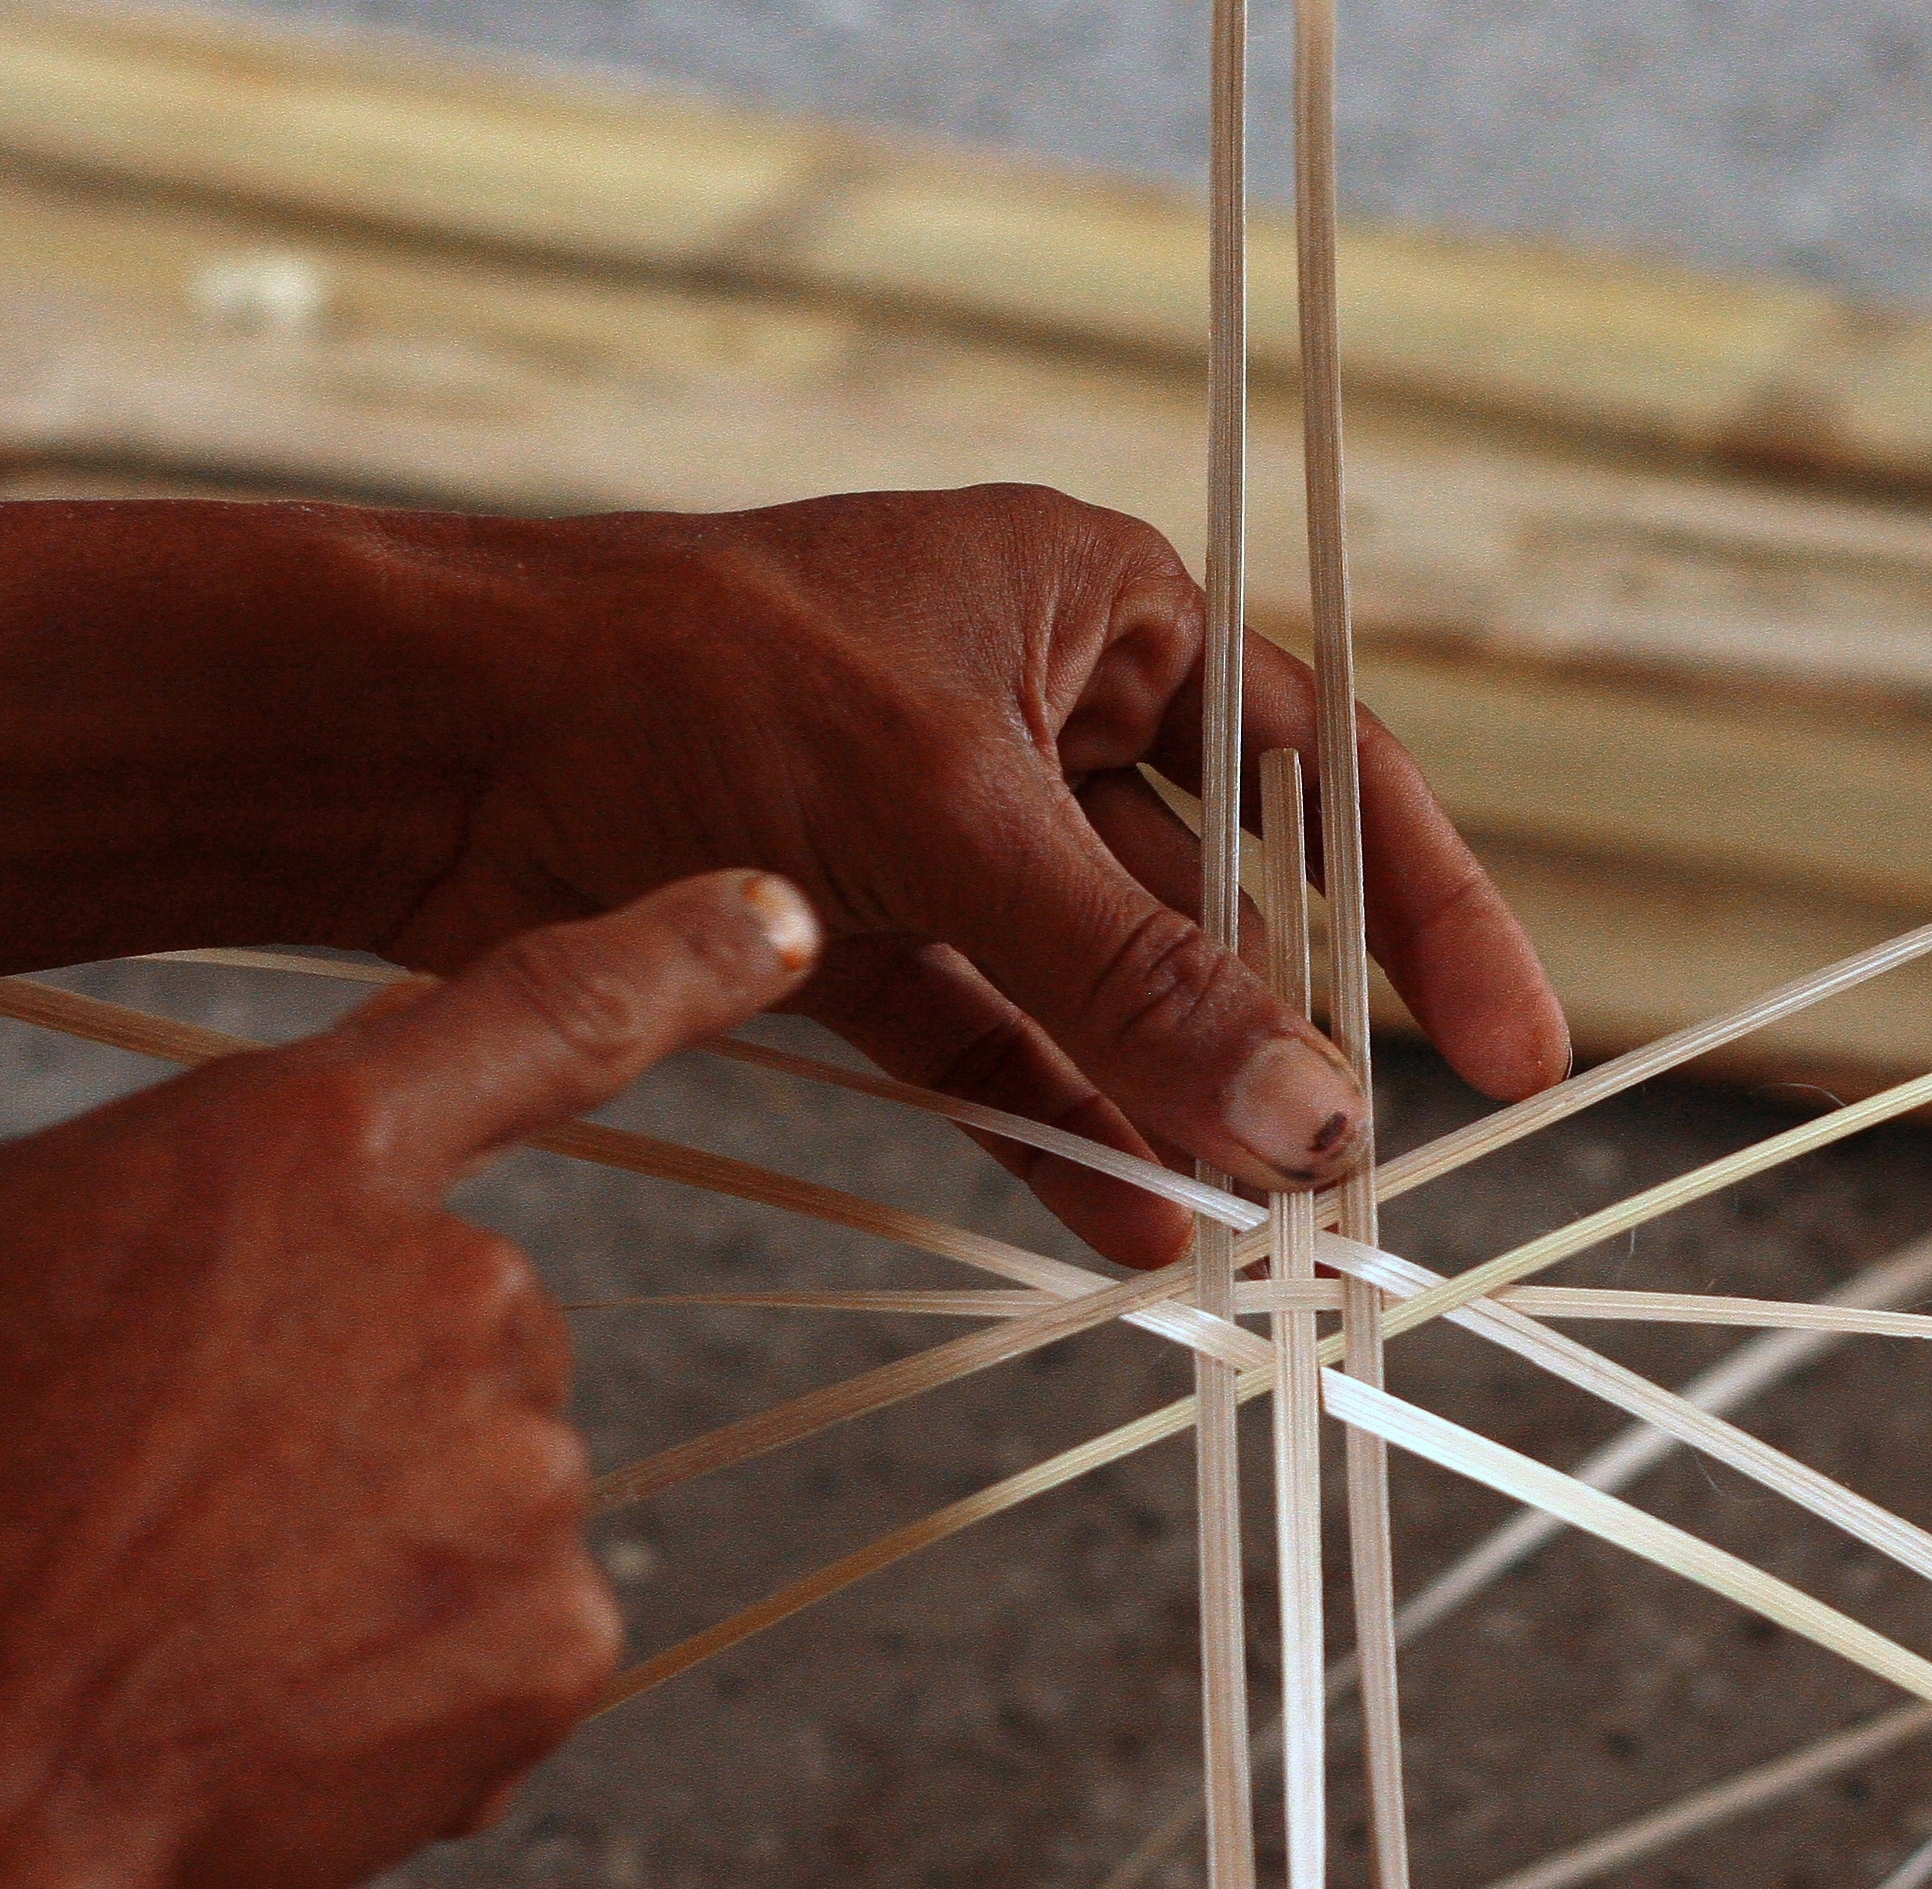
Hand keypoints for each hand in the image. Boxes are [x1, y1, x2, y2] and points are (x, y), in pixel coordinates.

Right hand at [0, 873, 818, 1888]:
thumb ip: (187, 1173)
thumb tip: (282, 1196)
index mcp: (309, 1155)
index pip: (540, 1015)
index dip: (678, 955)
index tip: (783, 918)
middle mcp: (462, 1286)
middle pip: (466, 1317)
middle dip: (356, 1398)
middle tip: (187, 1502)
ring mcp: (526, 1466)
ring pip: (484, 1479)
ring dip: (379, 1544)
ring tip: (203, 1619)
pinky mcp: (559, 1635)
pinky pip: (512, 1625)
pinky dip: (418, 1674)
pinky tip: (278, 1706)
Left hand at [377, 485, 1571, 1264]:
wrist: (423, 735)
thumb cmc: (686, 678)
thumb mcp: (949, 816)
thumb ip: (1132, 974)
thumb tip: (1311, 1114)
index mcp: (1099, 608)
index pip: (1323, 771)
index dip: (1427, 912)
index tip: (1508, 1052)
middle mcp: (1042, 718)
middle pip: (1221, 905)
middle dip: (1286, 1043)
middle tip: (1357, 1183)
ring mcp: (951, 837)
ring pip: (1108, 995)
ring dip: (1177, 1110)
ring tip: (1258, 1237)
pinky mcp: (864, 939)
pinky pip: (998, 1051)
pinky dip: (1055, 1134)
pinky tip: (1129, 1228)